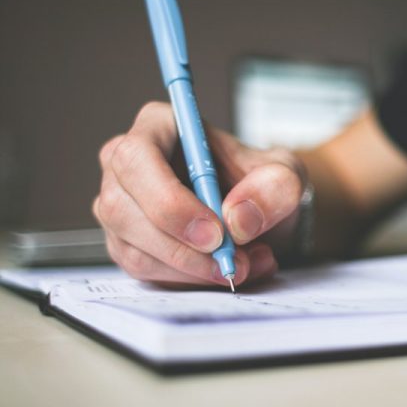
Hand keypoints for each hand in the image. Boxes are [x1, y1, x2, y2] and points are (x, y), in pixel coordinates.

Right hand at [93, 102, 306, 286]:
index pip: (137, 159)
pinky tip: (224, 270)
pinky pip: (146, 272)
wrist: (258, 212)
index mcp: (159, 127)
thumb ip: (274, 188)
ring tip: (245, 265)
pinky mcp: (128, 244)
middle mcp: (127, 165)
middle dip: (182, 248)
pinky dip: (190, 280)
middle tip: (233, 262)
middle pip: (122, 209)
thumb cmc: (262, 183)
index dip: (169, 201)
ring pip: (134, 250)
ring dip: (193, 270)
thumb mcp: (286, 176)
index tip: (215, 233)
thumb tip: (238, 220)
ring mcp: (120, 207)